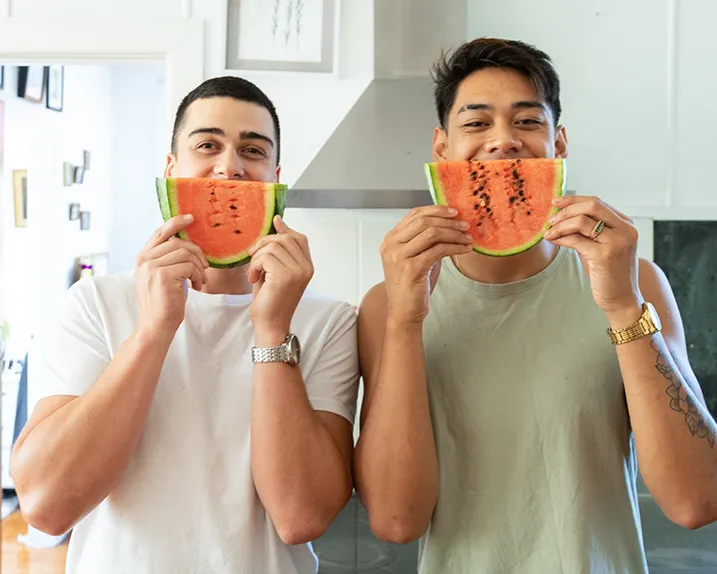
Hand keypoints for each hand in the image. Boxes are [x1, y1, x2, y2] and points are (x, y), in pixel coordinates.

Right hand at [134, 215, 208, 337]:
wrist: (156, 326)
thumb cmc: (165, 302)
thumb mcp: (164, 275)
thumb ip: (168, 258)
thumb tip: (187, 241)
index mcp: (142, 258)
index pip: (160, 233)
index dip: (176, 223)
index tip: (191, 218)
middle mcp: (143, 260)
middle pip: (178, 242)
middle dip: (196, 253)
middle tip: (204, 268)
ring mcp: (151, 267)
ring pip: (186, 253)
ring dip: (199, 267)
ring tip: (200, 280)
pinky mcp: (162, 276)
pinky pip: (190, 266)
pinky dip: (198, 276)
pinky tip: (197, 287)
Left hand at [246, 216, 312, 340]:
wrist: (270, 325)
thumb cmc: (271, 300)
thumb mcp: (276, 271)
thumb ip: (278, 251)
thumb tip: (277, 220)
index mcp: (307, 267)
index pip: (299, 238)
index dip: (285, 229)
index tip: (274, 222)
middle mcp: (306, 268)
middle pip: (283, 239)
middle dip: (263, 244)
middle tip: (253, 258)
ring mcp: (297, 272)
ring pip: (272, 247)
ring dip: (257, 258)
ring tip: (255, 273)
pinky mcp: (285, 276)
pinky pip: (265, 257)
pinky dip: (254, 266)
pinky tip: (253, 278)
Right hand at [380, 206, 472, 324]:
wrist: (403, 311)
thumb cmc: (411, 285)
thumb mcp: (415, 257)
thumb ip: (424, 240)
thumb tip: (449, 224)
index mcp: (391, 239)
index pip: (414, 214)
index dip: (436, 210)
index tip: (454, 212)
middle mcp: (391, 245)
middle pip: (424, 221)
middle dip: (448, 221)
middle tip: (465, 225)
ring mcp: (399, 256)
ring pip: (432, 233)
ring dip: (454, 234)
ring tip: (467, 238)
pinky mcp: (412, 268)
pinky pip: (438, 250)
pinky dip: (455, 247)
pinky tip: (464, 249)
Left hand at [544, 195, 640, 314]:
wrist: (621, 300)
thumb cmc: (608, 274)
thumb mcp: (599, 246)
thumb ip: (587, 231)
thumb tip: (561, 217)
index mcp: (626, 225)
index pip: (598, 202)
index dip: (574, 200)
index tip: (556, 202)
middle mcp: (625, 230)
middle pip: (592, 206)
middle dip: (566, 209)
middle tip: (550, 218)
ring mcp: (616, 242)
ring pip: (582, 221)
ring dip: (560, 225)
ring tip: (549, 232)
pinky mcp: (605, 255)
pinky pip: (576, 240)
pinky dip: (561, 238)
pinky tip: (553, 241)